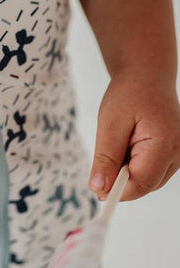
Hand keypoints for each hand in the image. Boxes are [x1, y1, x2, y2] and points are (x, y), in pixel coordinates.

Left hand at [89, 72, 179, 200]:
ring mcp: (179, 154)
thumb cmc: (129, 94)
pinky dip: (135, 164)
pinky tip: (127, 145)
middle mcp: (178, 153)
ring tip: (119, 142)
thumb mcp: (110, 123)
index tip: (96, 191)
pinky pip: (152, 170)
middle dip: (121, 180)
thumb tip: (98, 188)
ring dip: (128, 171)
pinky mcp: (173, 154)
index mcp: (165, 145)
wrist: (146, 76)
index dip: (118, 192)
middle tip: (102, 161)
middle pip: (146, 185)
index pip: (142, 183)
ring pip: (148, 179)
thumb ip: (105, 158)